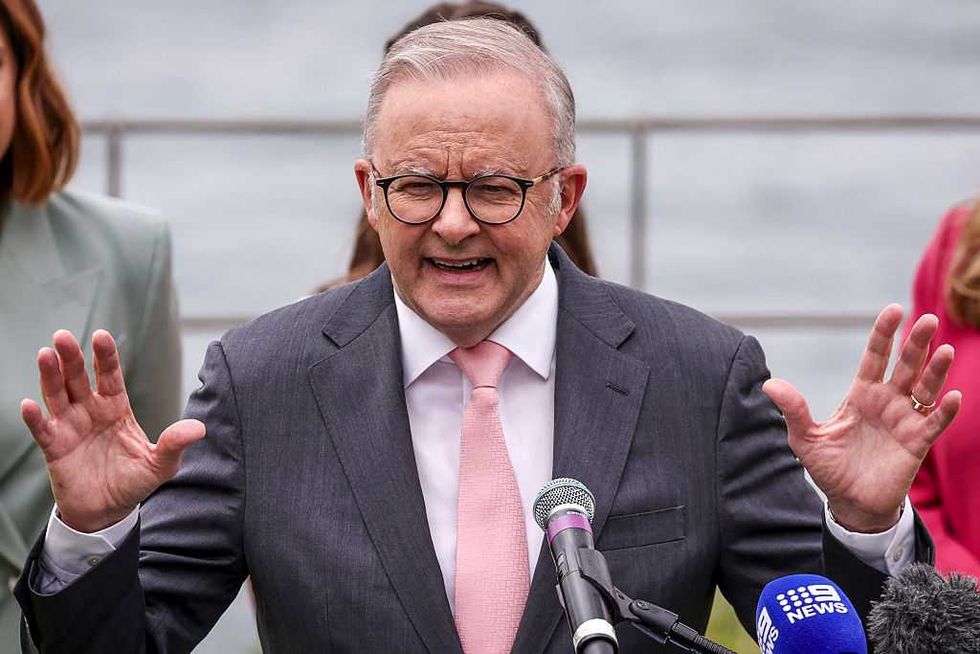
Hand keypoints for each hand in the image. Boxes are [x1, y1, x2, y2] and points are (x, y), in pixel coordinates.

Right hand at [20, 329, 203, 532]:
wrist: (108, 511)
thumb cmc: (133, 482)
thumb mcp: (160, 465)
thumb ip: (174, 444)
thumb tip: (199, 428)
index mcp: (116, 408)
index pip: (109, 376)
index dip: (105, 357)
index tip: (101, 336)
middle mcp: (90, 411)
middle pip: (78, 378)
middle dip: (71, 357)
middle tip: (62, 336)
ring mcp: (70, 427)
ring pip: (57, 395)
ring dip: (49, 376)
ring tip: (45, 355)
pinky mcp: (54, 448)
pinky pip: (42, 429)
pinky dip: (35, 418)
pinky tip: (29, 405)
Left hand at [762, 304, 959, 532]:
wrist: (849, 503)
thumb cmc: (829, 468)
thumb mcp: (805, 438)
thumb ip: (793, 410)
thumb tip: (770, 384)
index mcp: (860, 395)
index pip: (875, 357)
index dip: (884, 334)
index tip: (893, 309)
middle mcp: (886, 402)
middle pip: (905, 366)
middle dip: (916, 343)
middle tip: (927, 319)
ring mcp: (904, 421)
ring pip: (925, 388)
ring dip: (936, 370)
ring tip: (944, 349)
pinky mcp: (917, 443)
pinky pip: (934, 422)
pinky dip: (944, 410)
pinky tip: (952, 396)